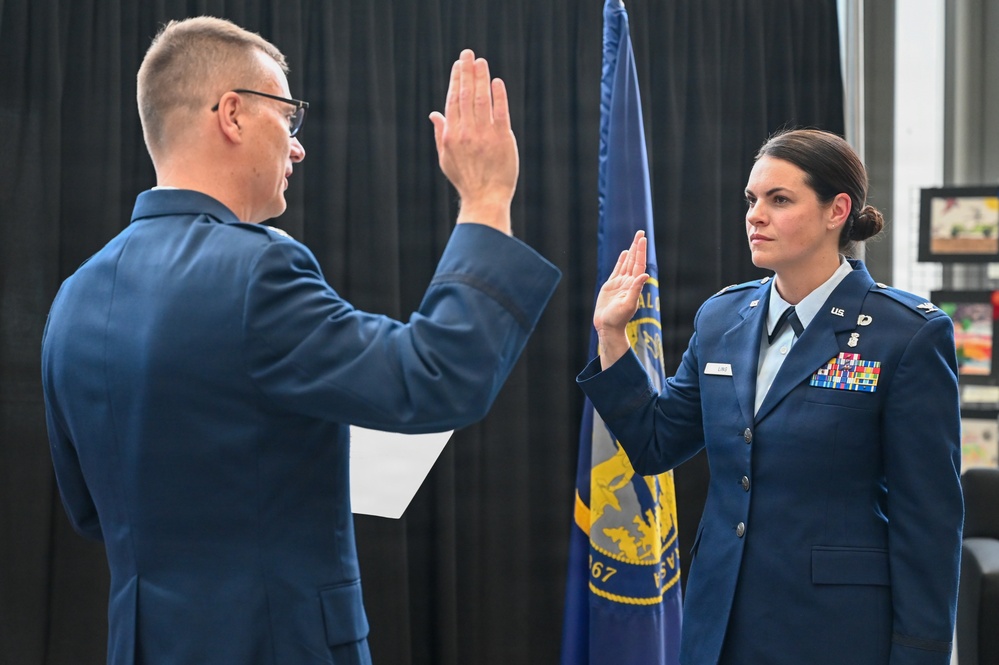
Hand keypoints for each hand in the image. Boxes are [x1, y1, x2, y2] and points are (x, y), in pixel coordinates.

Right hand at [429, 49, 517, 234]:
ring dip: (480, 79)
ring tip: (481, 62)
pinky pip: (500, 113)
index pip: (452, 101)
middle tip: (468, 53)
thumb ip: (441, 134)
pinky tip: (496, 82)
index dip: (455, 80)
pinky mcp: (502, 139)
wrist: (485, 198)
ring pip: (481, 100)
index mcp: (452, 136)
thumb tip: (434, 114)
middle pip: (465, 96)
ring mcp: (485, 135)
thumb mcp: (446, 158)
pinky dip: (498, 96)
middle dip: (466, 72)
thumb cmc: (466, 180)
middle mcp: (466, 133)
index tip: (458, 65)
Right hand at [594, 231, 647, 368]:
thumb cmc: (618, 319)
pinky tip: (624, 254)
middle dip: (637, 247)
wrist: (607, 327)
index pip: (639, 264)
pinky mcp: (610, 287)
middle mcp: (628, 282)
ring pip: (627, 263)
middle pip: (634, 260)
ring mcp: (620, 284)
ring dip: (631, 252)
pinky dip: (621, 261)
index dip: (641, 251)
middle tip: (641, 232)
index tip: (642, 239)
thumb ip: (636, 289)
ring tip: (635, 240)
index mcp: (633, 285)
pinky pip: (617, 270)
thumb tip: (645, 275)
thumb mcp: (628, 304)